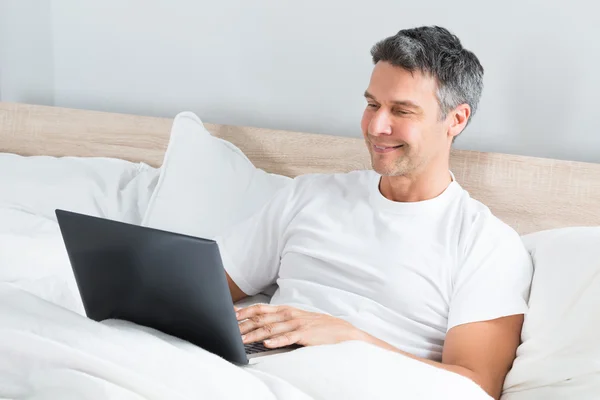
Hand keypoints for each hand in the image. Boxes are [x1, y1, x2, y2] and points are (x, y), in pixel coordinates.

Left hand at [236, 304, 362, 348]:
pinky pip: (288, 338)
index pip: (260, 309)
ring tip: (241, 339)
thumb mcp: (296, 319)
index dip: (244, 312)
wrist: (341, 330)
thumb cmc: (316, 326)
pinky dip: (277, 341)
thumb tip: (258, 323)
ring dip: (254, 334)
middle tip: (228, 331)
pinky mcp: (305, 335)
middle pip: (261, 319)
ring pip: (271, 329)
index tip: (228, 316)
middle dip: (243, 325)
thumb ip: (278, 320)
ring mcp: (296, 324)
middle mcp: (288, 315)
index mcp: (285, 310)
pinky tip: (267, 344)